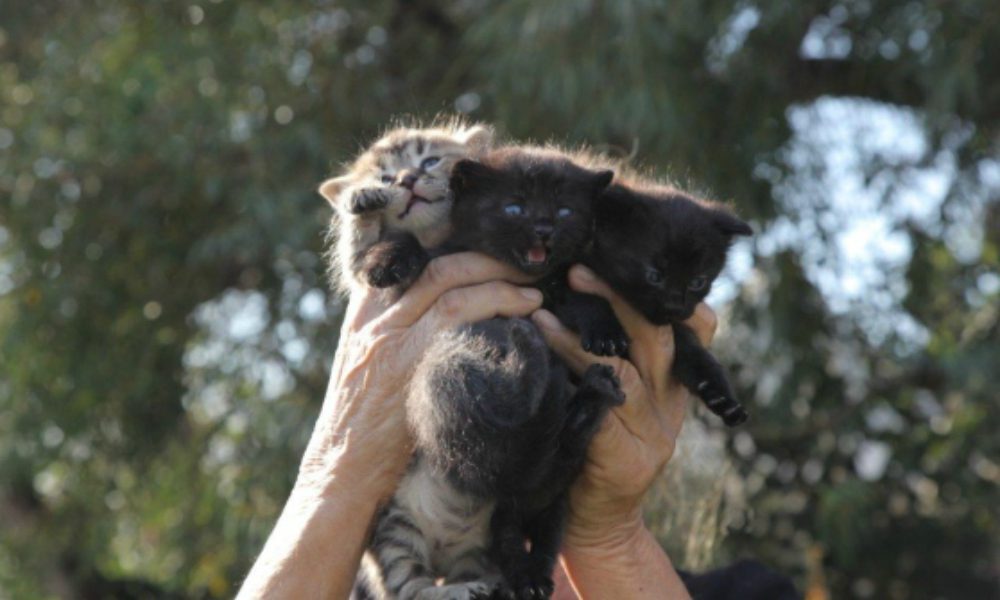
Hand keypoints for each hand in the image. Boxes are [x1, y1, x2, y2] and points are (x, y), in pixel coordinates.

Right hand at [296, 252, 542, 502]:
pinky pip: (456, 323)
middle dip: (487, 260)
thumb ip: (393, 332)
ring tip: (531, 295)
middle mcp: (375, 320)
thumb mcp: (365, 365)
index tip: (483, 243)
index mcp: (363, 315)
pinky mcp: (409, 366)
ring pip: (449, 287)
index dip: (449, 243)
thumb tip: (444, 309)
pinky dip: (493, 314)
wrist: (342, 470)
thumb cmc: (362, 425)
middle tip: (521, 266)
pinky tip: (519, 323)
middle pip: (436, 266)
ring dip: (499, 286)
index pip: (404, 257)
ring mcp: (390, 340)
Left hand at [531, 264, 714, 575]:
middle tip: (578, 268)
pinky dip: (569, 370)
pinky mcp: (627, 457)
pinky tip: (541, 348)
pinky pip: (600, 403)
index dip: (672, 291)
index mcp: (672, 384)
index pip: (696, 326)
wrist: (590, 522)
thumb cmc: (587, 447)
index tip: (632, 258)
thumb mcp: (609, 396)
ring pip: (625, 365)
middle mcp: (669, 404)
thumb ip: (609, 354)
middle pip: (659, 334)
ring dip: (581, 334)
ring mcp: (652, 432)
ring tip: (543, 311)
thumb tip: (573, 291)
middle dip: (619, 295)